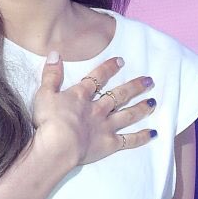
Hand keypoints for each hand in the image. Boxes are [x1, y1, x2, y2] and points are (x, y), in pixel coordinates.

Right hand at [32, 53, 156, 168]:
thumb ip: (51, 74)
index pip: (97, 77)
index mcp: (81, 96)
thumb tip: (55, 53)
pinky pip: (129, 140)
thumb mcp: (44, 93)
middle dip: (135, 87)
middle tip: (149, 81)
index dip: (109, 68)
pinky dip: (142, 137)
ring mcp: (106, 126)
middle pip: (119, 95)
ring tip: (153, 102)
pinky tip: (153, 134)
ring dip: (141, 108)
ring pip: (128, 115)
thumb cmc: (49, 120)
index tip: (122, 61)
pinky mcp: (110, 144)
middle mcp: (98, 109)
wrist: (59, 145)